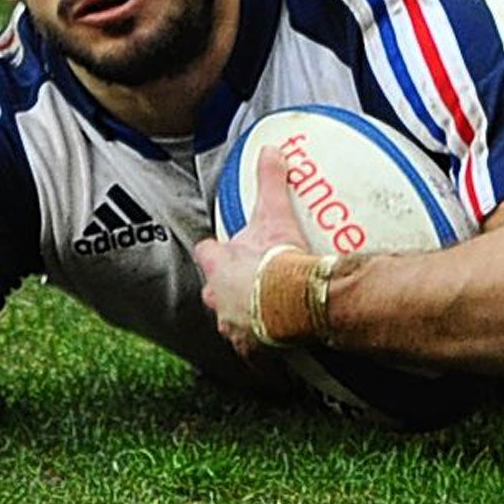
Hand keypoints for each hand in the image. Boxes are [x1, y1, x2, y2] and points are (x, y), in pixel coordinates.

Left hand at [192, 146, 306, 357]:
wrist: (296, 299)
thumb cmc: (280, 259)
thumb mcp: (275, 212)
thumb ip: (270, 180)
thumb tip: (270, 151)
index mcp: (217, 266)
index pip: (207, 254)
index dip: (217, 252)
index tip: (229, 250)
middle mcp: (217, 298)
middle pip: (215, 291)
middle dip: (230, 288)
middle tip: (254, 282)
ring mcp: (232, 325)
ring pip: (232, 321)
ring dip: (246, 317)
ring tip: (268, 313)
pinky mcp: (250, 348)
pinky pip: (253, 352)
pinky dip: (262, 349)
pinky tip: (276, 347)